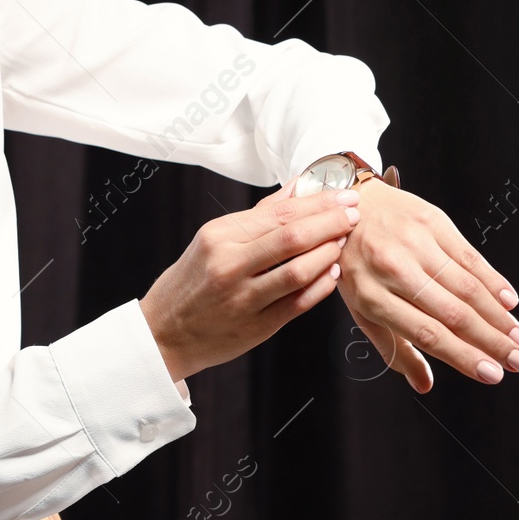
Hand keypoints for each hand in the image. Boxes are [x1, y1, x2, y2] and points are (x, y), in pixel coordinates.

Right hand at [140, 178, 361, 382]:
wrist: (163, 332)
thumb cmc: (192, 281)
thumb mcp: (213, 239)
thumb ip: (258, 215)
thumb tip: (298, 187)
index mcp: (219, 236)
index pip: (279, 212)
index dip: (318, 202)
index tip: (344, 194)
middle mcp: (229, 265)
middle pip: (292, 237)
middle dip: (331, 222)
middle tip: (355, 213)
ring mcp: (243, 298)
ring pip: (299, 270)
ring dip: (329, 252)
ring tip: (344, 241)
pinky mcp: (257, 326)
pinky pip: (298, 303)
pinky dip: (320, 285)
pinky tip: (333, 272)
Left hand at [336, 177, 518, 391]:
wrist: (347, 208)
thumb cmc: (356, 266)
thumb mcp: (361, 308)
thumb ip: (392, 348)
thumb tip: (423, 385)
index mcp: (371, 297)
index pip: (427, 333)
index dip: (463, 356)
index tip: (492, 374)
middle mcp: (393, 269)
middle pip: (452, 313)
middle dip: (492, 341)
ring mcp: (414, 243)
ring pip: (466, 286)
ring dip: (499, 316)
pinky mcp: (432, 222)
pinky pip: (470, 256)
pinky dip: (493, 281)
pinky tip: (510, 302)